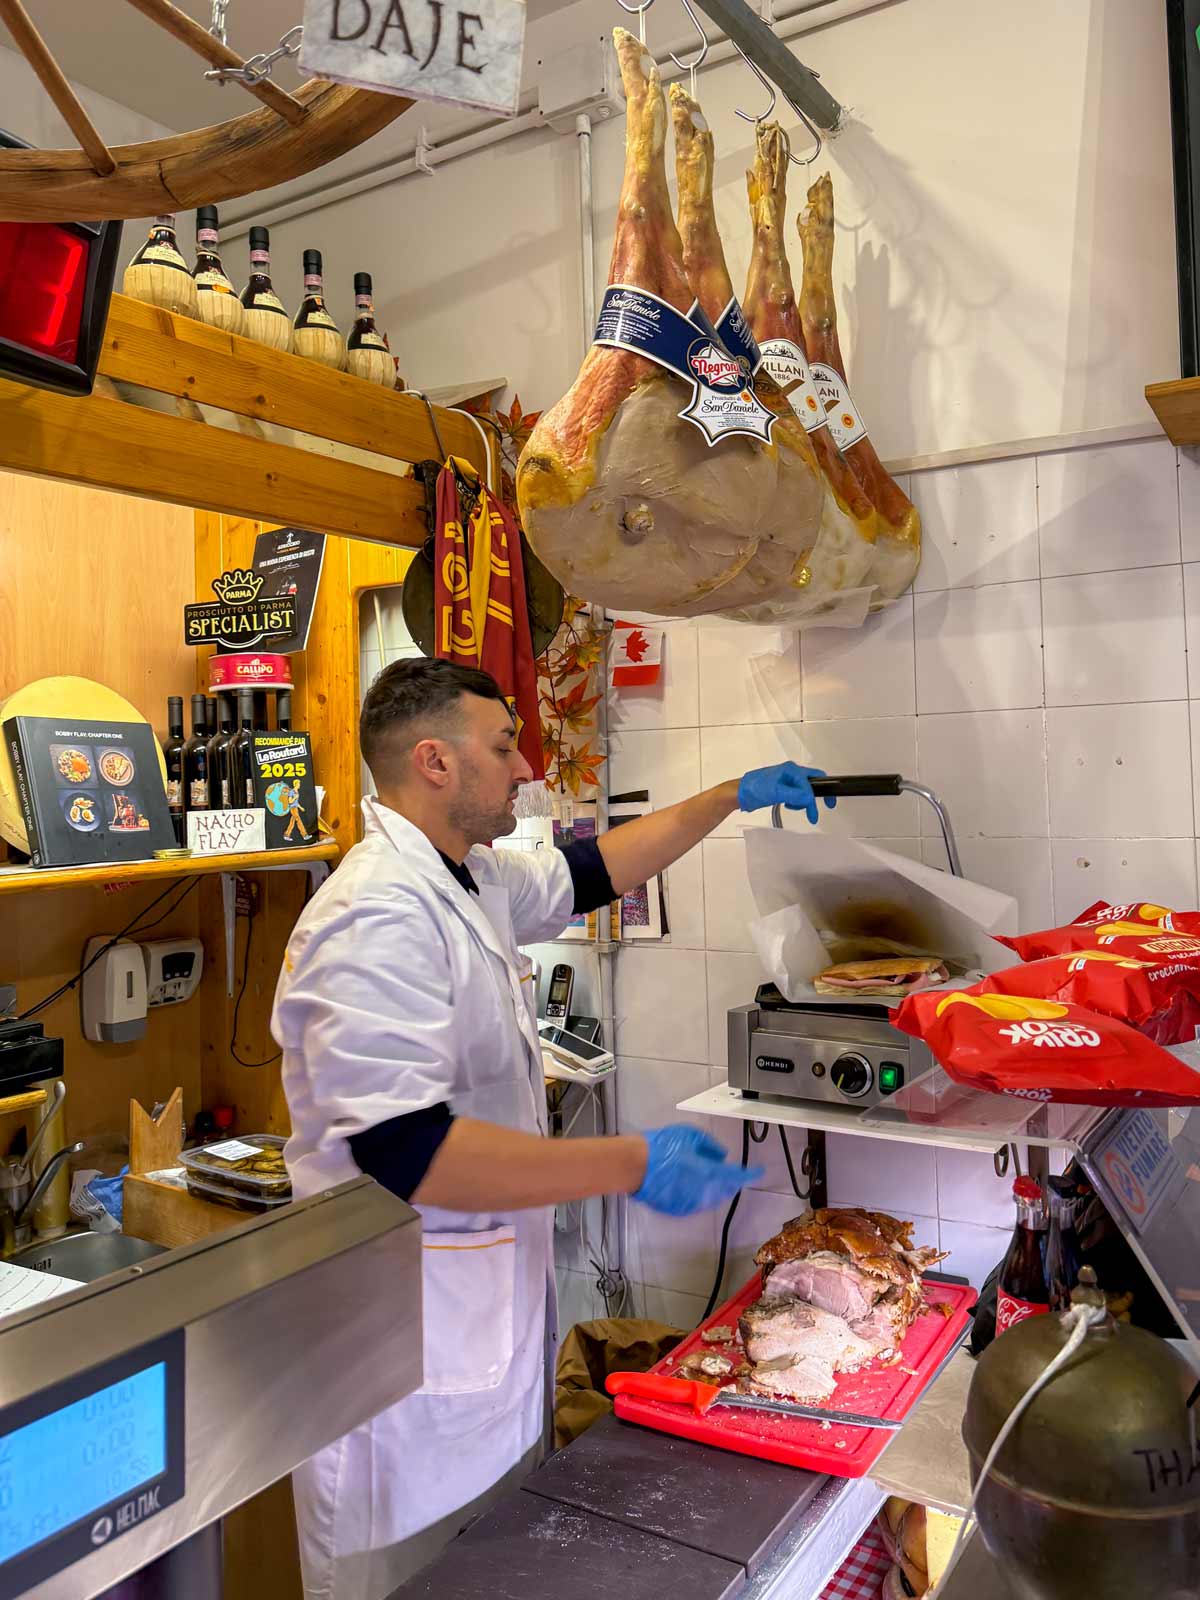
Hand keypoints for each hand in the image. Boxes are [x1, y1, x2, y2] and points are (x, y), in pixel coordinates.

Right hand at [632, 1125, 762, 1216]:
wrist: (634, 1166)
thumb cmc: (663, 1147)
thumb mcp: (690, 1135)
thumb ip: (710, 1146)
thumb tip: (722, 1156)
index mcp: (710, 1173)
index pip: (737, 1176)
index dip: (750, 1174)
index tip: (758, 1172)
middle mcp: (704, 1192)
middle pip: (725, 1190)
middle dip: (729, 1181)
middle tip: (724, 1170)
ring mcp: (690, 1204)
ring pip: (710, 1198)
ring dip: (713, 1188)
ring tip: (702, 1174)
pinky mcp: (678, 1210)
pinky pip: (695, 1202)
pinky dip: (697, 1194)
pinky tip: (685, 1183)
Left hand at [737, 762, 835, 825]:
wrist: (739, 793)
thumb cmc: (755, 789)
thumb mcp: (775, 792)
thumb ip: (794, 795)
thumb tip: (810, 798)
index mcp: (791, 769)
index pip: (809, 784)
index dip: (813, 800)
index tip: (814, 815)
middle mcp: (791, 772)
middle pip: (813, 781)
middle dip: (819, 794)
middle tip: (828, 805)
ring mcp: (787, 780)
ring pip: (805, 789)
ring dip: (804, 800)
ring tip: (793, 807)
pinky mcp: (783, 787)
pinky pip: (797, 793)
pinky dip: (797, 801)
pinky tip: (789, 805)